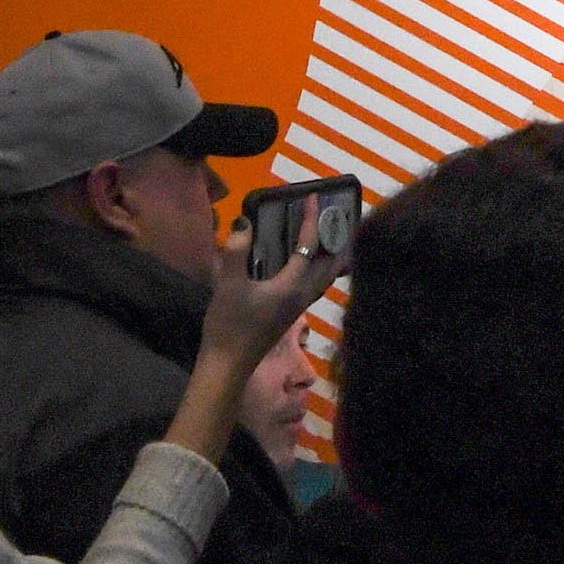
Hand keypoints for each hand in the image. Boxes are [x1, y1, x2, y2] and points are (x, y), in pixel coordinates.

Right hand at [198, 225, 345, 377]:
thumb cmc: (229, 325)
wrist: (228, 365)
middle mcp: (303, 295)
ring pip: (325, 276)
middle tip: (336, 215)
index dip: (311, 220)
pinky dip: (319, 268)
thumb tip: (245, 224)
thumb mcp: (227, 285)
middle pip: (330, 263)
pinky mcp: (290, 314)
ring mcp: (299, 306)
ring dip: (331, 254)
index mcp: (292, 285)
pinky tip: (307, 265)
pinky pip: (315, 284)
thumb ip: (236, 253)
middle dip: (335, 237)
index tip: (311, 198)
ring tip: (331, 236)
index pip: (309, 246)